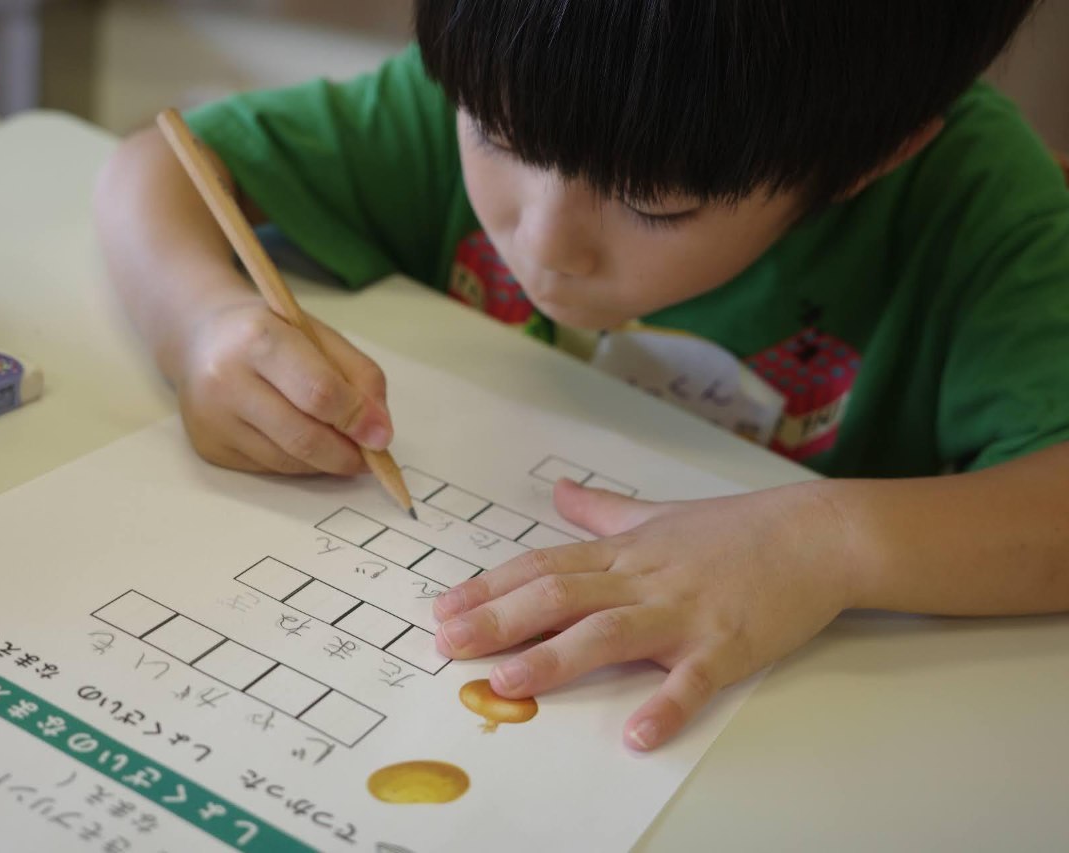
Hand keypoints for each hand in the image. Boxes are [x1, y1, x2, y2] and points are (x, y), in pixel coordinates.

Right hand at [176, 297, 391, 474]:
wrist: (201, 337)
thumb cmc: (270, 333)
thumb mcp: (319, 334)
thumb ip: (359, 376)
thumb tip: (378, 433)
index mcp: (259, 338)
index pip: (318, 392)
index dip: (356, 419)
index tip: (381, 436)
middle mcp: (226, 379)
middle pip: (302, 436)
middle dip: (346, 454)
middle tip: (369, 457)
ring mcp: (212, 418)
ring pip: (288, 460)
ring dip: (325, 461)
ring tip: (339, 445)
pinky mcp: (208, 446)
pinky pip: (269, 468)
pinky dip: (297, 462)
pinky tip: (298, 439)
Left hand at [433, 478, 854, 749]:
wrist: (816, 534)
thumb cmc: (737, 528)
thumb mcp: (659, 512)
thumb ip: (602, 510)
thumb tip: (561, 491)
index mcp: (624, 553)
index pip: (543, 567)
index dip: (491, 588)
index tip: (445, 608)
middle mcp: (642, 579)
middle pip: (558, 597)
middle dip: (497, 620)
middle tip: (447, 644)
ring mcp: (683, 612)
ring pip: (608, 633)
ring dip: (553, 658)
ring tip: (505, 683)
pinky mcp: (727, 644)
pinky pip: (692, 679)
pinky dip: (665, 705)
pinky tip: (637, 734)